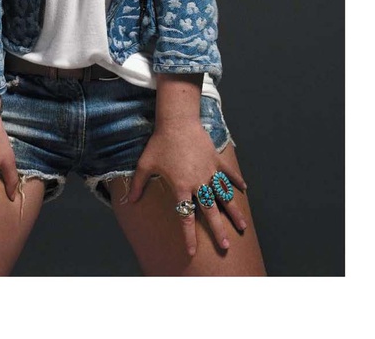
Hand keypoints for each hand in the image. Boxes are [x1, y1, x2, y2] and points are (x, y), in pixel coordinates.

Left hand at [127, 119, 247, 256]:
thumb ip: (138, 184)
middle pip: (210, 211)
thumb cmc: (160, 143)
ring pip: (224, 196)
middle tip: (225, 246)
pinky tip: (244, 190)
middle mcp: (197, 183)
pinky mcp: (216, 160)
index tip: (191, 251)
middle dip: (218, 230)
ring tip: (241, 226)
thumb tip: (129, 201)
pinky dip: (236, 181)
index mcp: (180, 187)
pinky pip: (228, 173)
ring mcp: (209, 172)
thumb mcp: (145, 164)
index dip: (188, 236)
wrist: (177, 121)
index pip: (185, 217)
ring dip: (233, 212)